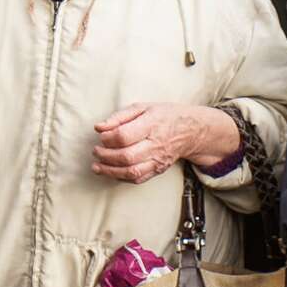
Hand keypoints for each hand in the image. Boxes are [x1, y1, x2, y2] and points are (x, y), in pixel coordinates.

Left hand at [90, 103, 235, 183]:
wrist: (190, 130)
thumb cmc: (163, 116)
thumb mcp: (142, 107)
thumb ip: (119, 117)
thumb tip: (99, 127)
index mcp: (151, 125)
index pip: (124, 136)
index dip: (108, 138)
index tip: (101, 136)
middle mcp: (155, 145)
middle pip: (126, 156)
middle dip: (106, 156)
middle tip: (96, 151)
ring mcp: (158, 160)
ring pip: (131, 172)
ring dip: (110, 171)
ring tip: (97, 166)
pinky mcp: (158, 170)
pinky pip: (138, 179)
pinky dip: (121, 178)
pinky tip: (111, 172)